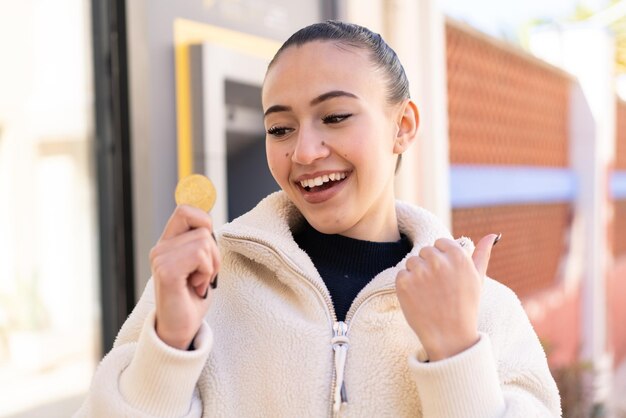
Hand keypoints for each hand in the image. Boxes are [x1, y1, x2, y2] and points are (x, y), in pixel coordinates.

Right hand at [149, 205, 219, 349]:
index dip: (204, 220)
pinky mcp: (166, 271)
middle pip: (203, 227)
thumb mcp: (201, 264)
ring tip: (199, 283)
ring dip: (211, 266)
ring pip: (204, 242)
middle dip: (214, 253)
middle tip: (205, 274)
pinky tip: (196, 288)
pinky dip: (206, 273)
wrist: (181, 328)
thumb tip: (209, 220)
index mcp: (168, 243)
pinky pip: (200, 256)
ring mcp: (160, 259)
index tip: (208, 247)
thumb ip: (201, 243)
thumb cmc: (192, 297)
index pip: (185, 210)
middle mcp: (160, 248)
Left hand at [395, 234, 498, 360]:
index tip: (446, 275)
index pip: (440, 243)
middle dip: (429, 265)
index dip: (442, 258)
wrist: (449, 336)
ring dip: (416, 274)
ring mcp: (420, 272)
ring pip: (411, 261)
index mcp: (458, 256)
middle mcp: (438, 261)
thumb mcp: (477, 279)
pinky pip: (401, 274)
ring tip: (429, 294)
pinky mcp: (403, 283)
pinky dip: (406, 286)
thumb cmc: (465, 307)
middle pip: (425, 251)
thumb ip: (482, 254)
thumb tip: (492, 235)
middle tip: (437, 287)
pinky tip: (418, 299)